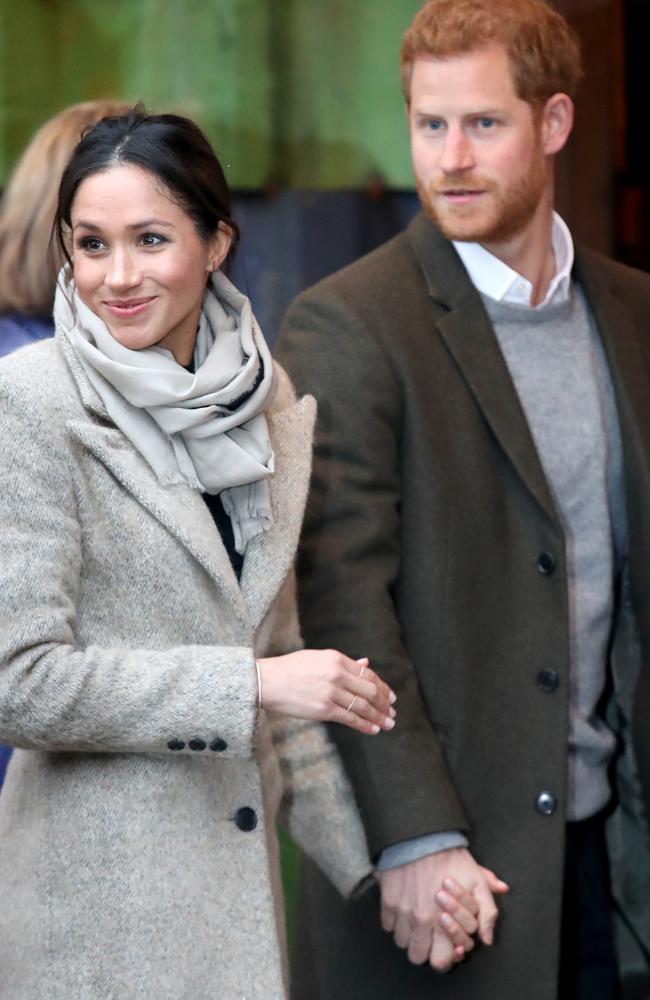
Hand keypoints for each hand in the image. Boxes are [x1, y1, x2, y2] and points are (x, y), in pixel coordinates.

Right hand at [257, 650, 395, 733]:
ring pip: (364, 706)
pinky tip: (374, 730)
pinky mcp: (324, 710)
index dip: (382, 686)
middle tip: (393, 711)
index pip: (368, 674)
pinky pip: (351, 719)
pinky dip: (365, 725)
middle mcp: (337, 674)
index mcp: (336, 659)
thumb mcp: (318, 658)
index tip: (391, 696)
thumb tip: (366, 664)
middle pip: (370, 690)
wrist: (267, 681)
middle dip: (385, 703)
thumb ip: (344, 663)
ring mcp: (331, 693)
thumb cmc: (290, 669)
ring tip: (389, 723)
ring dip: (379, 717)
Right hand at [377, 848, 508, 970]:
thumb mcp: (477, 882)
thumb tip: (488, 939)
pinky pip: (387, 925)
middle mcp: (421, 922)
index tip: (446, 946)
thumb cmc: (451, 858)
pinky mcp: (387, 901)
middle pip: (416, 956)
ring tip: (416, 919)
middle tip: (429, 934)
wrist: (421, 836)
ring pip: (400, 941)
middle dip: (423, 948)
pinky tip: (404, 907)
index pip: (439, 963)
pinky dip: (394, 920)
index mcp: (443, 922)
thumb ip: (487, 912)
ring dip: (408, 934)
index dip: (444, 958)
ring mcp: (401, 913)